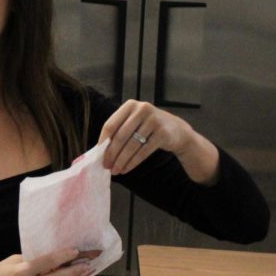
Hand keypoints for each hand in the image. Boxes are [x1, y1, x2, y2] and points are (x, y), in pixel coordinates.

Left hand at [98, 99, 218, 183]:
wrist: (177, 130)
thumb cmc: (148, 127)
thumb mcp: (134, 122)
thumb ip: (119, 130)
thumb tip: (101, 150)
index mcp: (130, 105)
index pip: (111, 124)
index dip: (103, 141)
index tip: (98, 154)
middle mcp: (142, 109)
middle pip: (120, 136)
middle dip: (111, 154)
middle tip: (106, 166)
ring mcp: (154, 121)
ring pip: (131, 145)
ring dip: (121, 161)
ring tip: (115, 170)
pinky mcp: (162, 133)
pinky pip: (143, 151)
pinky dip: (132, 162)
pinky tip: (126, 169)